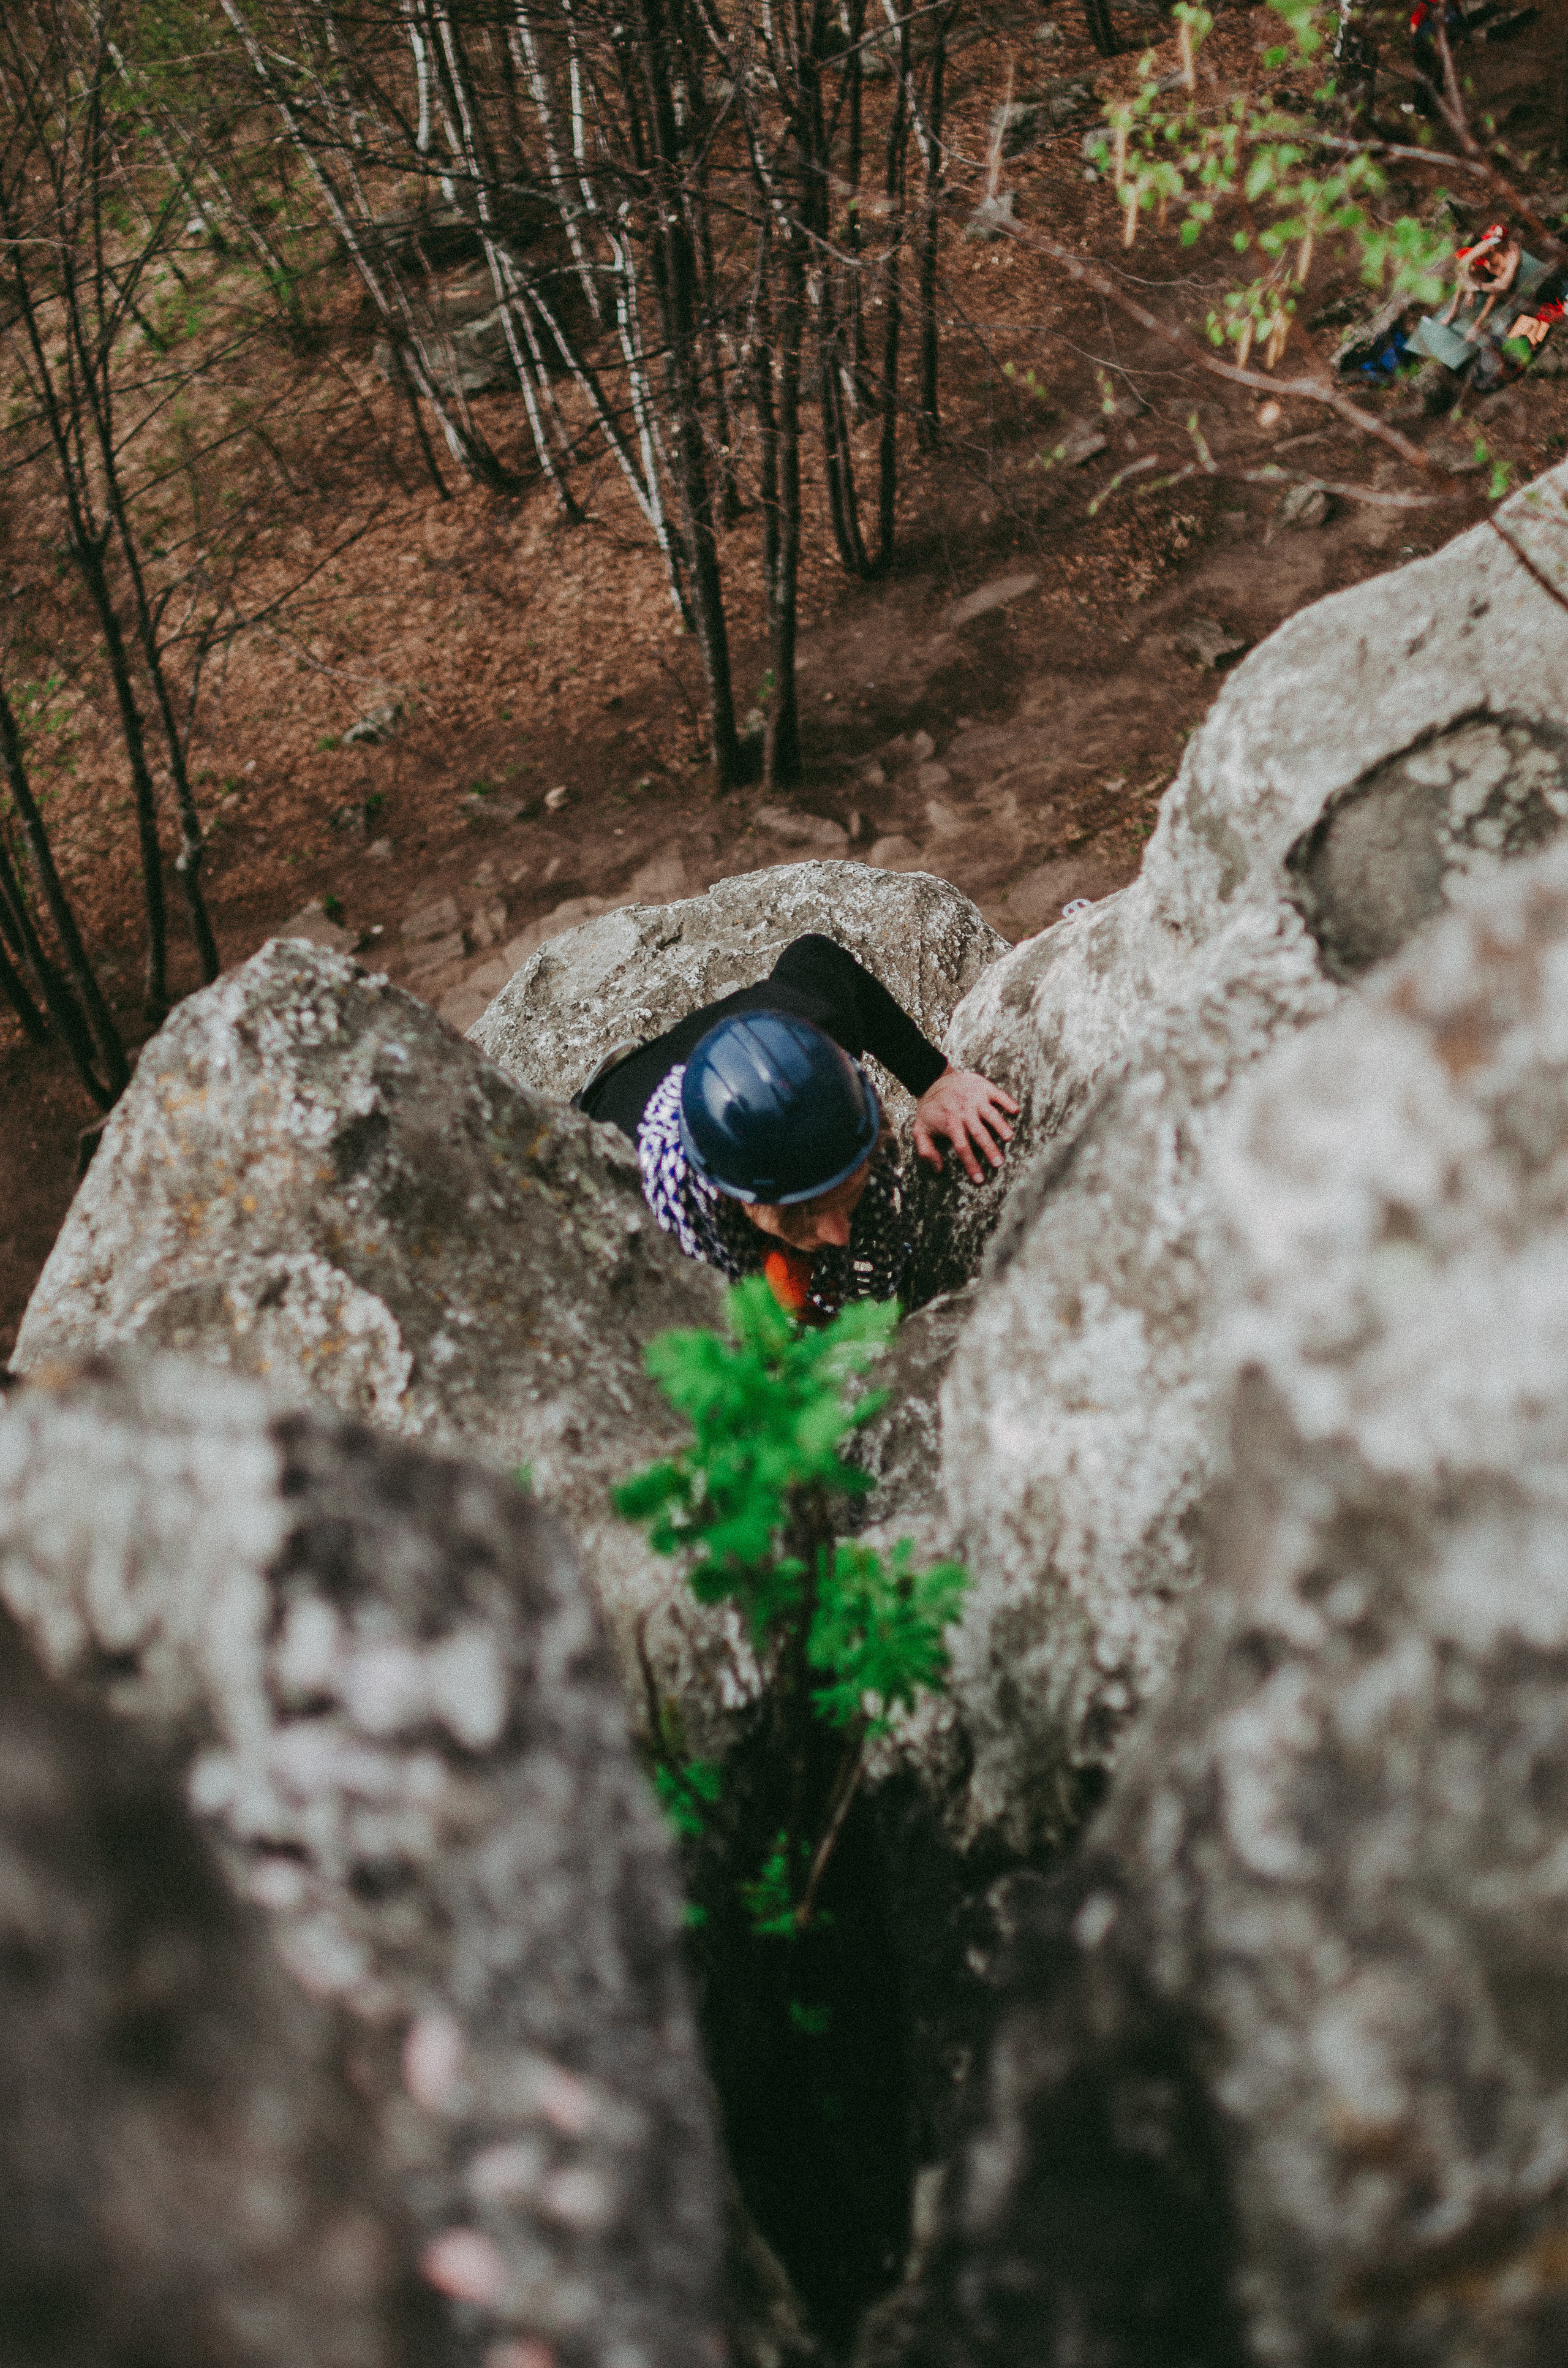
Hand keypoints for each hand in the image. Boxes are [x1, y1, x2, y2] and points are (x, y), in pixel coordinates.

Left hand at [912, 1067, 1018, 1182]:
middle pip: (979, 1133)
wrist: (934, 1080)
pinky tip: (1015, 1111)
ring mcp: (975, 1098)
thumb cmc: (930, 1109)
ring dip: (1001, 1126)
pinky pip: (998, 1094)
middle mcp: (964, 1112)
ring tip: (1009, 1138)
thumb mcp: (920, 1130)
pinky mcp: (983, 1087)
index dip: (971, 1164)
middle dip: (989, 1149)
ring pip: (991, 1114)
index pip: (962, 1148)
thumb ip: (926, 1151)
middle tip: (999, 1163)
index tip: (980, 1179)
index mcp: (950, 1124)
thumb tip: (939, 1169)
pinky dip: (1007, 1102)